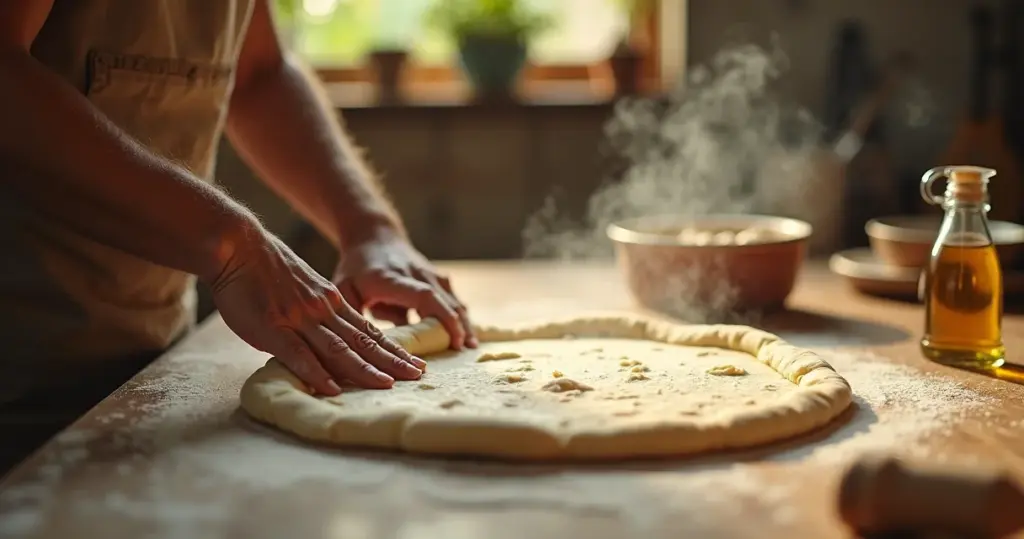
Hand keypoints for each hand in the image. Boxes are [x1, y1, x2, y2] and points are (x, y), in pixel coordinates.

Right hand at [205, 220, 427, 394]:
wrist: (237, 246)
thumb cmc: (265, 268)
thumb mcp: (305, 286)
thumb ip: (318, 309)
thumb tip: (329, 334)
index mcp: (331, 302)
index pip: (369, 330)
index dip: (393, 348)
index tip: (414, 362)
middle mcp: (322, 310)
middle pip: (363, 340)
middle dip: (392, 360)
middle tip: (417, 376)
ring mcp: (299, 319)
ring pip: (339, 348)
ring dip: (365, 369)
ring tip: (388, 385)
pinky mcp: (273, 328)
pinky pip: (299, 354)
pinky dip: (317, 372)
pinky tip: (333, 388)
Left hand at [333, 230, 476, 349]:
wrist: (375, 236)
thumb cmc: (356, 268)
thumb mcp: (344, 289)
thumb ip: (353, 315)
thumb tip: (362, 346)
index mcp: (393, 280)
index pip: (424, 296)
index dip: (441, 316)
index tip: (453, 337)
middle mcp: (417, 274)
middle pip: (445, 300)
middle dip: (457, 324)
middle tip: (464, 349)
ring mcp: (430, 274)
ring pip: (453, 299)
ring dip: (463, 322)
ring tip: (469, 346)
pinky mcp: (437, 278)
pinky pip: (452, 299)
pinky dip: (460, 316)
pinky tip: (466, 334)